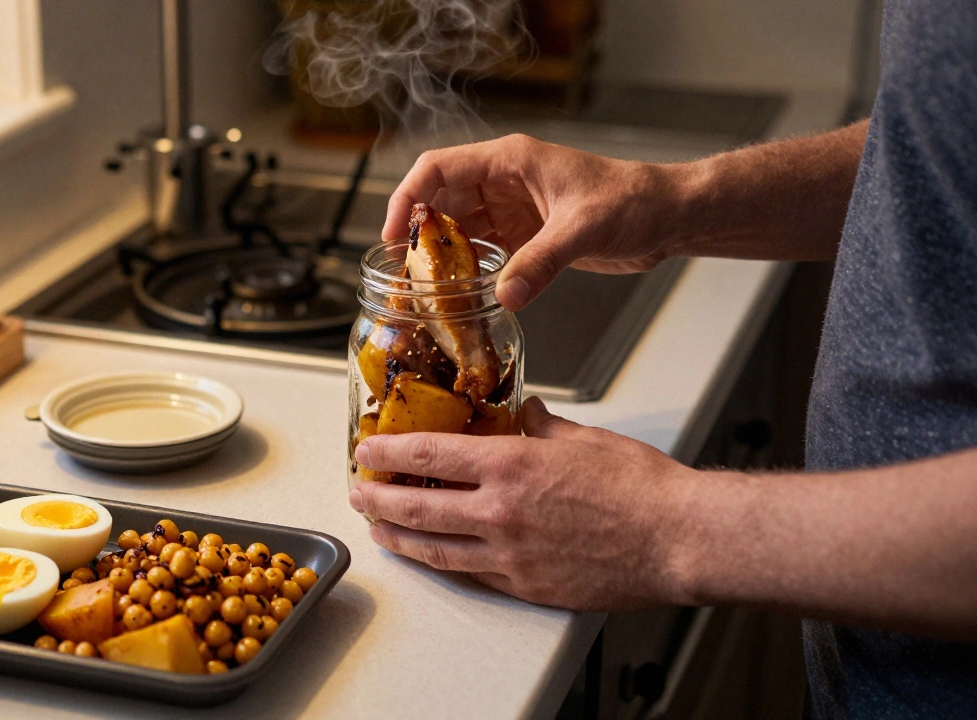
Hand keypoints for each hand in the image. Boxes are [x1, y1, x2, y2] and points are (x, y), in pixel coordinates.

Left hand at [349, 398, 699, 609]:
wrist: (679, 540)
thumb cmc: (642, 489)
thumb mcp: (584, 438)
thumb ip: (541, 426)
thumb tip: (523, 414)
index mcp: (512, 466)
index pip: (429, 454)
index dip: (388, 452)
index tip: (366, 449)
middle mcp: (501, 512)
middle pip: (417, 506)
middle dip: (378, 499)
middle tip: (359, 493)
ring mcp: (510, 554)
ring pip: (435, 548)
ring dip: (399, 538)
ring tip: (380, 531)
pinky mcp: (527, 586)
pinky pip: (472, 574)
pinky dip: (444, 563)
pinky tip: (433, 556)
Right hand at [382, 134, 675, 309]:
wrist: (668, 216)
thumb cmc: (634, 200)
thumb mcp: (584, 228)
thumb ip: (542, 262)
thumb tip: (504, 295)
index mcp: (509, 161)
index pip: (438, 169)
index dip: (407, 198)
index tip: (394, 235)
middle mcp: (504, 182)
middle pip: (440, 201)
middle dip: (420, 235)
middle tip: (407, 274)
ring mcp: (513, 210)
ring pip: (458, 229)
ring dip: (442, 257)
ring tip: (427, 289)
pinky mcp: (526, 236)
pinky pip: (483, 252)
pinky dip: (468, 271)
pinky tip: (461, 294)